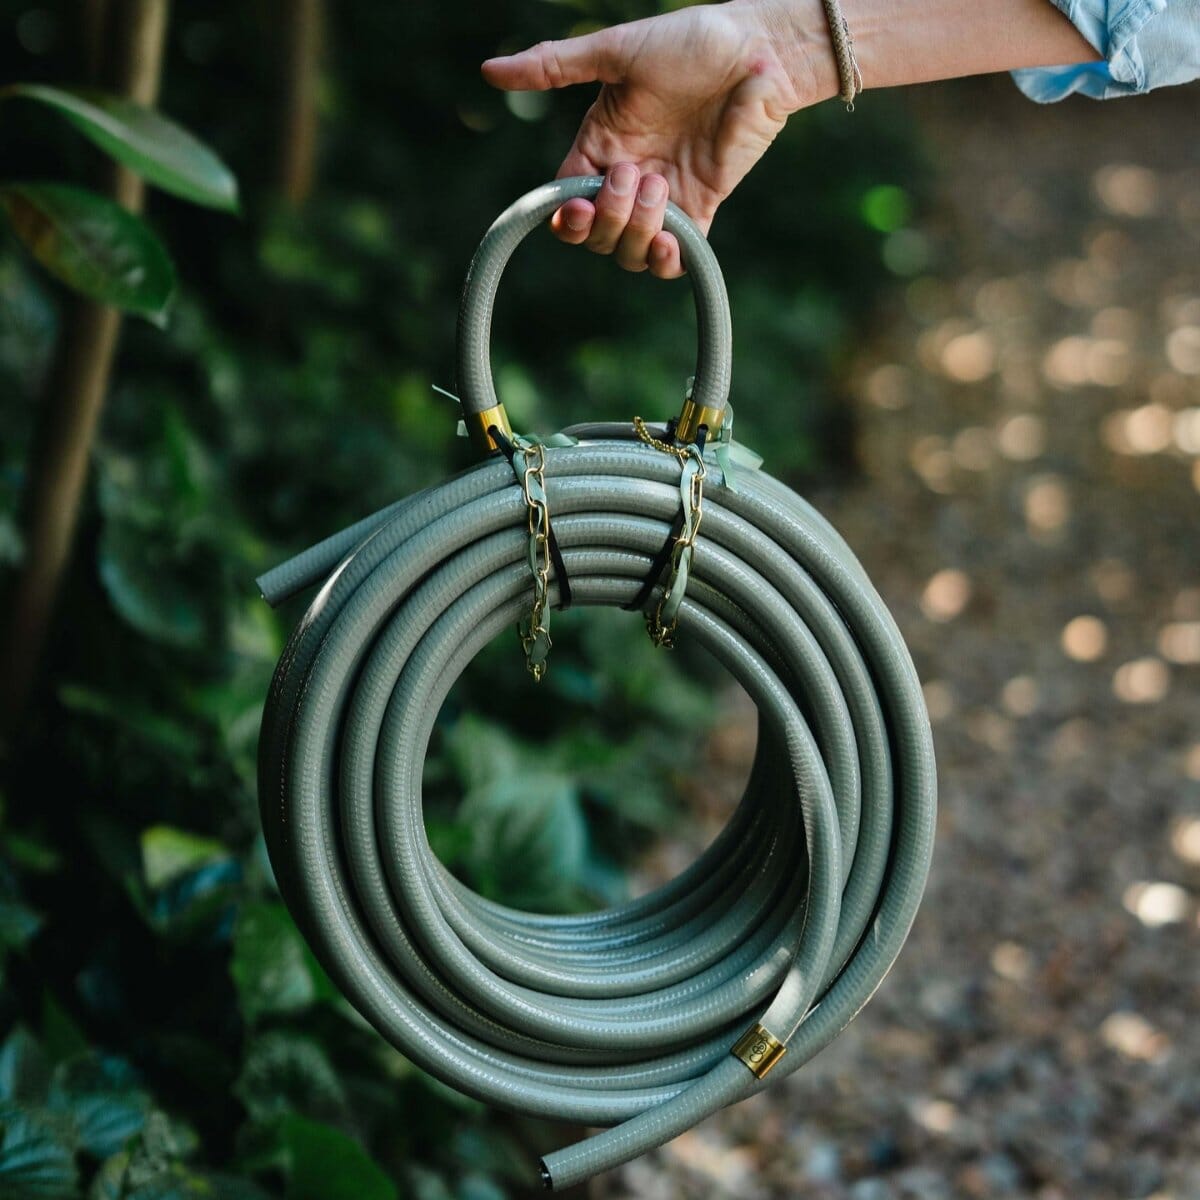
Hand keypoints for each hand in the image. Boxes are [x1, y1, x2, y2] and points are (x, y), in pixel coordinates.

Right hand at [480, 0, 819, 278]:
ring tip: (660, 185)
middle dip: (610, 217)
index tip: (579, 207)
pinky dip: (666, 260)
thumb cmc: (691, 41)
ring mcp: (664, 199)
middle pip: (598, 236)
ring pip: (631, 251)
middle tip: (635, 173)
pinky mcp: (700, 209)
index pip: (568, 202)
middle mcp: (628, 178)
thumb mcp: (617, 51)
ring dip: (638, 231)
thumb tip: (489, 71)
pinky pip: (673, 259)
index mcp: (601, 146)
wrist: (759, 53)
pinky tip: (670, 240)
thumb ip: (555, 66)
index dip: (569, 217)